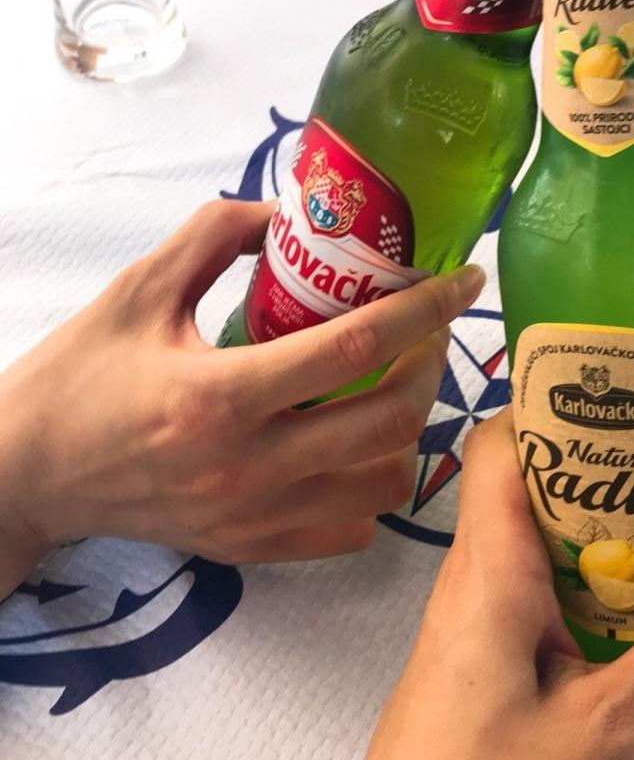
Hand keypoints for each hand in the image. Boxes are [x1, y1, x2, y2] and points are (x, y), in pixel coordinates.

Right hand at [0, 200, 483, 590]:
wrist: (29, 474)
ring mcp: (255, 518)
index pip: (356, 348)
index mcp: (220, 395)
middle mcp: (249, 466)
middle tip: (427, 330)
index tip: (465, 281)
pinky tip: (357, 444)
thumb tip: (288, 210)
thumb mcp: (138, 289)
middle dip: (430, 365)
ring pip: (384, 484)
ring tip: (396, 384)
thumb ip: (214, 236)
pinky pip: (351, 531)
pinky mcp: (252, 549)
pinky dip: (373, 485)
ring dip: (409, 429)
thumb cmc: (82, 376)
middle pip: (389, 420)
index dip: (425, 310)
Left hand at [301, 410, 633, 759]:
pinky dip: (599, 599)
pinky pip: (545, 611)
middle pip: (536, 492)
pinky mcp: (487, 684)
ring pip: (546, 555)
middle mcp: (472, 589)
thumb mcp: (605, 735)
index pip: (506, 444)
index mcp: (484, 573)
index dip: (565, 405)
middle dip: (615, 474)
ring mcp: (476, 639)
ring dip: (614, 542)